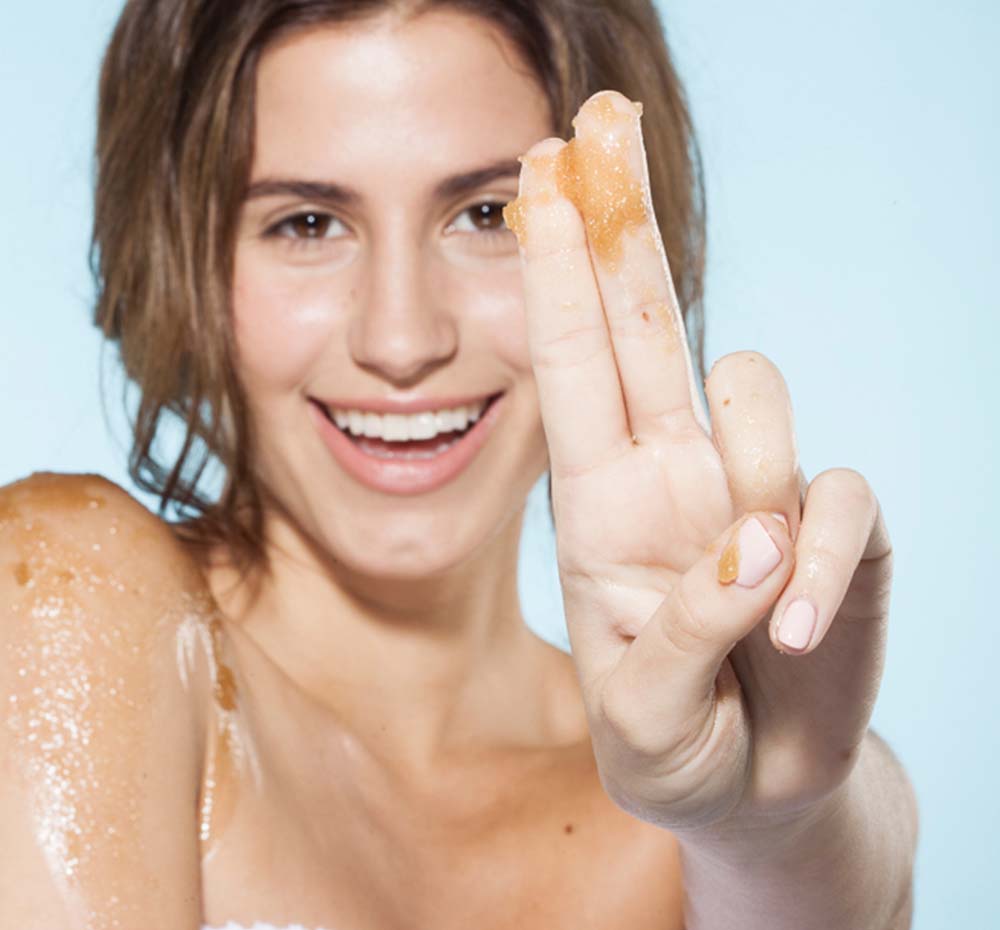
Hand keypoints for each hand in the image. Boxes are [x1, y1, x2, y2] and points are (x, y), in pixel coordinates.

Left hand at [506, 91, 892, 836]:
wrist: (752, 786)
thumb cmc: (672, 742)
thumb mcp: (639, 716)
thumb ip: (681, 638)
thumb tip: (755, 545)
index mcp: (599, 503)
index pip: (569, 363)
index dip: (551, 271)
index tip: (535, 177)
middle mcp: (675, 474)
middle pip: (648, 318)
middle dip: (621, 222)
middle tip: (603, 117)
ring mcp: (756, 491)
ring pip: (754, 388)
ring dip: (747, 468)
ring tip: (745, 580)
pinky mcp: (836, 529)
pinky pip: (836, 502)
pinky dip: (816, 570)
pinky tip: (790, 636)